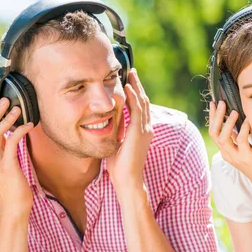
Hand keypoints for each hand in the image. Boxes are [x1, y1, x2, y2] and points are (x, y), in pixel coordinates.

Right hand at [0, 95, 34, 214]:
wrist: (15, 205)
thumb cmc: (14, 184)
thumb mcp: (5, 163)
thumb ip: (3, 148)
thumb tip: (9, 131)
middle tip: (6, 98)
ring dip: (6, 119)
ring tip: (17, 108)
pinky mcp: (7, 166)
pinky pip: (11, 143)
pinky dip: (19, 131)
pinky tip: (29, 125)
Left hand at [106, 69, 152, 191]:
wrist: (128, 180)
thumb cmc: (120, 167)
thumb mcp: (117, 144)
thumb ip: (115, 133)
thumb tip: (105, 125)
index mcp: (142, 131)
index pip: (140, 108)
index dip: (136, 93)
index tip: (129, 82)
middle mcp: (147, 128)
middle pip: (144, 101)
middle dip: (138, 86)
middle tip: (132, 72)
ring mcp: (145, 130)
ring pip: (142, 102)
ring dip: (136, 87)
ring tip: (131, 74)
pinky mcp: (140, 132)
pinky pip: (137, 110)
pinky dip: (133, 97)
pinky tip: (128, 87)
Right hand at [208, 101, 251, 189]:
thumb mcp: (246, 149)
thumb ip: (239, 138)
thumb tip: (236, 123)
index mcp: (226, 151)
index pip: (214, 132)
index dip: (212, 118)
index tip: (214, 104)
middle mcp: (227, 154)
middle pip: (214, 133)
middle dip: (216, 117)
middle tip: (220, 103)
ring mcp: (235, 157)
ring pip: (223, 137)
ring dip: (227, 123)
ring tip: (233, 111)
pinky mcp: (246, 158)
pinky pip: (241, 141)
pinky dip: (243, 129)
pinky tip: (247, 121)